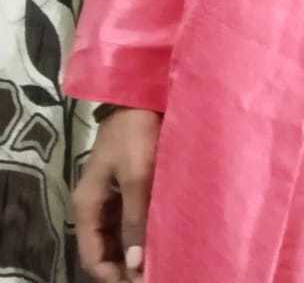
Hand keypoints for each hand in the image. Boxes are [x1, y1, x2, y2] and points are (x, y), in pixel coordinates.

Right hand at [73, 108, 162, 281]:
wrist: (141, 93)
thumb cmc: (136, 133)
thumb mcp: (137, 177)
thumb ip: (135, 220)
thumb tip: (135, 264)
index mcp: (87, 205)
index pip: (93, 257)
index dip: (114, 275)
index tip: (142, 281)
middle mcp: (93, 206)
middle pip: (105, 250)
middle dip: (126, 266)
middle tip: (156, 272)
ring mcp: (109, 196)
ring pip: (118, 237)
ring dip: (135, 250)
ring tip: (162, 259)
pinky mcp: (125, 186)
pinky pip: (128, 220)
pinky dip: (140, 233)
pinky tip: (160, 238)